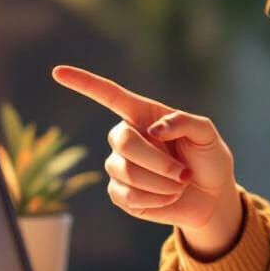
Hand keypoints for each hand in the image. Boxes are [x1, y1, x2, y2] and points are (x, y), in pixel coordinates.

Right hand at [51, 65, 242, 256]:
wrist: (211, 196)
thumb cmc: (209, 158)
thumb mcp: (207, 134)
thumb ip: (185, 122)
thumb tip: (153, 129)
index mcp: (144, 115)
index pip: (109, 96)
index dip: (84, 84)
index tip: (57, 72)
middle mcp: (127, 137)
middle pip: (123, 142)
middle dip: (157, 161)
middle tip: (183, 173)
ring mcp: (120, 166)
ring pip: (126, 171)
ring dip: (161, 182)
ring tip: (181, 183)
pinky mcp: (120, 194)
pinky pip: (128, 196)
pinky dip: (156, 198)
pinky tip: (169, 197)